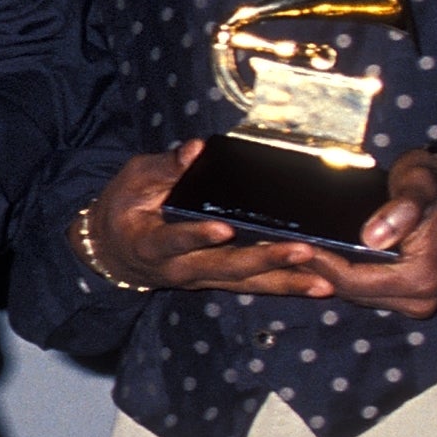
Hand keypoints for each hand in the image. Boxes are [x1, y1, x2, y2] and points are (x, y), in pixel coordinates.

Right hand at [72, 141, 338, 298]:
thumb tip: (196, 150)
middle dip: (264, 261)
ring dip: (284, 282)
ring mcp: (201, 278)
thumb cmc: (125, 207)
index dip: (197, 236)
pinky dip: (285, 285)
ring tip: (321, 282)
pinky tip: (317, 285)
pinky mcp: (217, 280)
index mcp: (151, 242)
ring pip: (245, 284)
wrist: (114, 249)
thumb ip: (165, 167)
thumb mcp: (134, 179)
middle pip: (223, 269)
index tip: (222, 228)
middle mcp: (179, 268)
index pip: (174, 241)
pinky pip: (253, 286)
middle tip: (301, 251)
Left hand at [305, 149, 436, 318]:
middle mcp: (420, 298)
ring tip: (288, 249)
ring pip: (353, 293)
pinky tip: (313, 254)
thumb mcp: (418, 185)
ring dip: (323, 273)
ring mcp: (412, 300)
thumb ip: (401, 209)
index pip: (357, 281)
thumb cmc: (432, 183)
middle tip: (278, 247)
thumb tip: (373, 238)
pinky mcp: (403, 294)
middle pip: (352, 292)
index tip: (294, 244)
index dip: (323, 264)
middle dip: (316, 270)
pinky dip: (337, 273)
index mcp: (422, 277)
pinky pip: (361, 288)